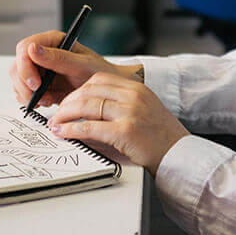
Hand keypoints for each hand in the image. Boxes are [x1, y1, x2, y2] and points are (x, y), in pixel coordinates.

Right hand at [9, 31, 140, 106]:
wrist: (106, 89)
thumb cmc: (99, 72)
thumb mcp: (82, 65)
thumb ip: (58, 57)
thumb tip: (33, 49)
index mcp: (52, 41)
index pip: (25, 48)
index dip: (26, 66)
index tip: (36, 83)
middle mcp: (43, 53)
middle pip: (17, 66)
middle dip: (25, 85)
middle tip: (41, 97)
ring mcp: (40, 69)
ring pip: (18, 80)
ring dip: (29, 94)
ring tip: (48, 99)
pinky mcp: (40, 84)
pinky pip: (24, 91)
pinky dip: (33, 100)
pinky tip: (48, 101)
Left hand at [48, 72, 188, 176]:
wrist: (179, 155)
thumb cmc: (160, 137)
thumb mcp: (141, 112)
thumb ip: (117, 107)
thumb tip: (84, 113)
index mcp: (136, 88)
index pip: (99, 79)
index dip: (78, 89)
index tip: (68, 100)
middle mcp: (133, 96)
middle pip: (89, 90)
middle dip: (68, 102)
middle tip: (57, 113)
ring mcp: (130, 112)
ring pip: (87, 106)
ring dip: (65, 115)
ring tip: (56, 124)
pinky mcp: (125, 131)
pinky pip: (90, 126)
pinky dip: (72, 129)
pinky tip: (64, 133)